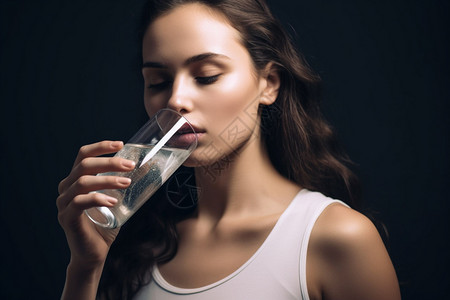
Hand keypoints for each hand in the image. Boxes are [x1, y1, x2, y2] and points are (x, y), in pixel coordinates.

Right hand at [57, 141, 134, 269]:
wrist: (94, 253)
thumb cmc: (106, 225)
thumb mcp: (119, 200)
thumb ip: (126, 184)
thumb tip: (149, 167)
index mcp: (76, 180)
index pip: (84, 155)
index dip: (101, 147)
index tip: (121, 144)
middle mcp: (66, 188)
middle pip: (84, 165)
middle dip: (109, 162)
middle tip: (130, 165)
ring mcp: (64, 203)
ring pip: (82, 182)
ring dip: (107, 179)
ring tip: (127, 183)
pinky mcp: (67, 218)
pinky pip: (79, 202)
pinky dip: (97, 198)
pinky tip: (113, 201)